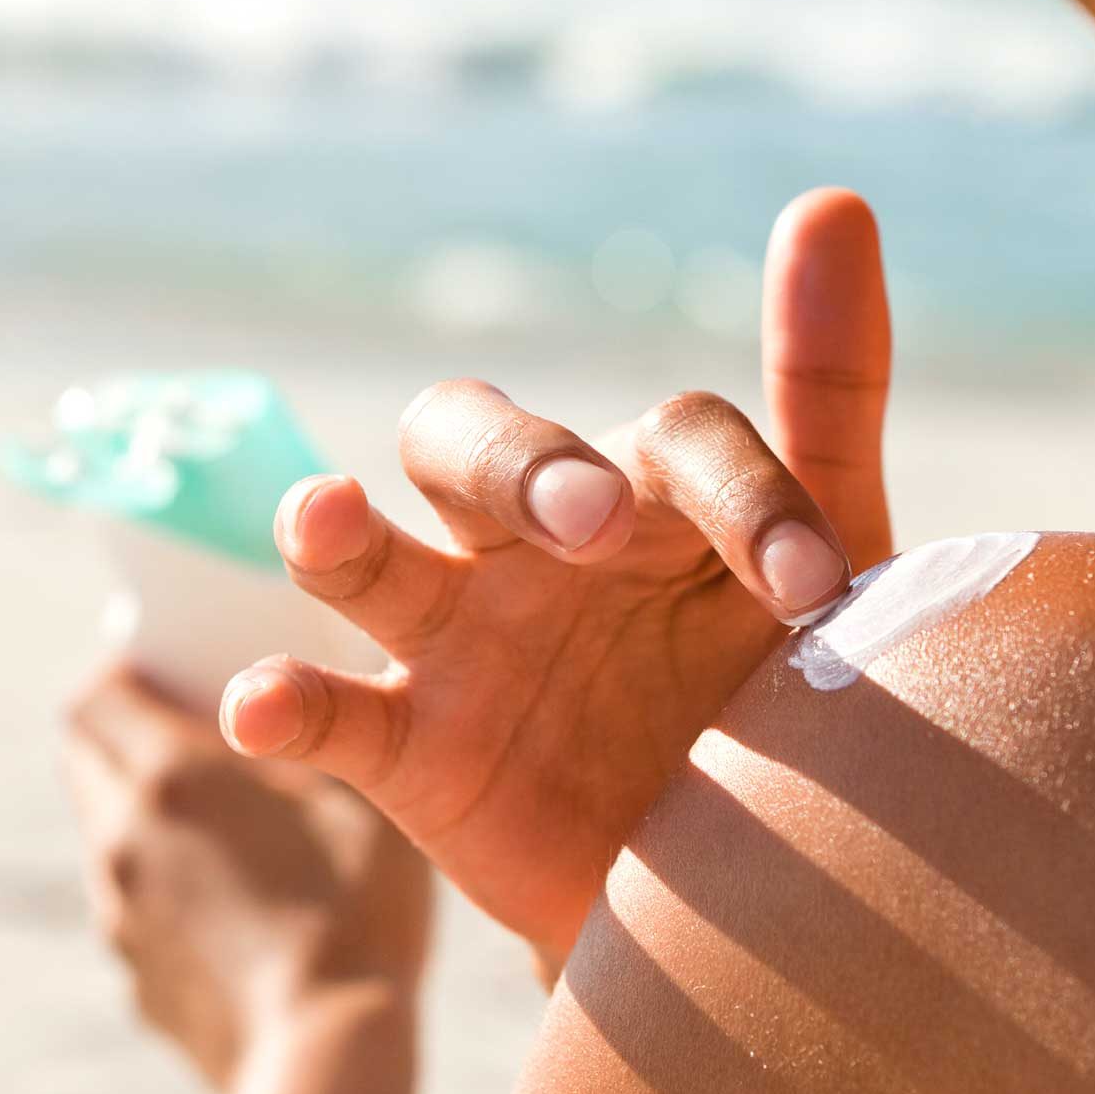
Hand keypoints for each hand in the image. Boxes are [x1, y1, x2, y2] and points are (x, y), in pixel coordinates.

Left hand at [63, 664, 430, 1089]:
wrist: (325, 1054)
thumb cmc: (356, 907)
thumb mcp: (360, 788)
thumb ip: (319, 724)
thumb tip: (298, 685)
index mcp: (170, 775)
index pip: (94, 693)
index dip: (127, 668)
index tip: (175, 666)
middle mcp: (122, 839)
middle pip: (86, 758)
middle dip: (128, 731)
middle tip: (201, 730)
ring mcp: (121, 915)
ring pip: (108, 834)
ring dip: (147, 812)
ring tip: (231, 823)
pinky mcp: (136, 978)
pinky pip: (135, 905)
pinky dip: (167, 883)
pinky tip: (240, 903)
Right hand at [218, 189, 891, 963]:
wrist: (752, 896)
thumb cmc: (788, 705)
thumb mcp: (832, 555)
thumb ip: (826, 387)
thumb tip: (833, 197)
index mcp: (646, 491)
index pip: (676, 441)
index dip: (744, 497)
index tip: (814, 589)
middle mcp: (534, 543)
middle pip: (472, 440)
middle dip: (518, 464)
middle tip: (585, 524)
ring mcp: (460, 640)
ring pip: (363, 553)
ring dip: (331, 528)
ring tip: (326, 514)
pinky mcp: (411, 750)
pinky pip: (328, 714)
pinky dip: (282, 703)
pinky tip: (261, 705)